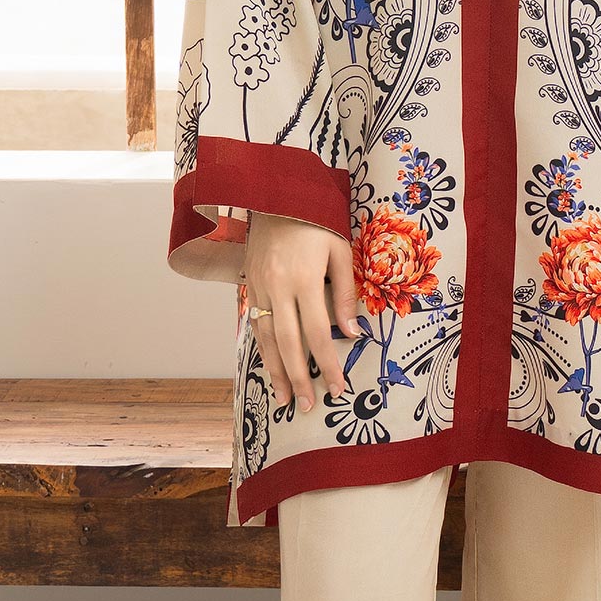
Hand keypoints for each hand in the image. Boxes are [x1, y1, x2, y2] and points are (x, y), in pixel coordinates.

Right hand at [244, 213, 362, 413]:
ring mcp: (259, 288)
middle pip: (289, 344)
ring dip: (276, 372)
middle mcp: (278, 287)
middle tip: (309, 406)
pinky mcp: (249, 285)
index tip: (338, 387)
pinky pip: (255, 325)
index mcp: (304, 279)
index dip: (328, 364)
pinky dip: (262, 350)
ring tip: (286, 398)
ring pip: (266, 339)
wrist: (274, 194)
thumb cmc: (315, 220)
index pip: (318, 333)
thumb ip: (345, 293)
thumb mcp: (340, 250)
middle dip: (300, 378)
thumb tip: (352, 334)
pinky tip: (270, 368)